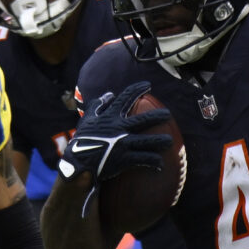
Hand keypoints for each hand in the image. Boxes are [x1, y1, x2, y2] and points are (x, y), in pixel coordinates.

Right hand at [57, 81, 172, 181]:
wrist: (77, 164)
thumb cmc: (81, 141)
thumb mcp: (87, 120)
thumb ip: (98, 106)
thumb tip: (110, 94)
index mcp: (109, 118)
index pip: (125, 99)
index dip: (137, 90)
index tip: (148, 85)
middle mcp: (118, 129)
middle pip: (142, 120)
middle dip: (157, 116)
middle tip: (168, 114)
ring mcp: (122, 144)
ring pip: (146, 141)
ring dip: (159, 141)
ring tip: (170, 141)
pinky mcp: (124, 159)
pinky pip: (143, 159)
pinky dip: (152, 161)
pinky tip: (160, 164)